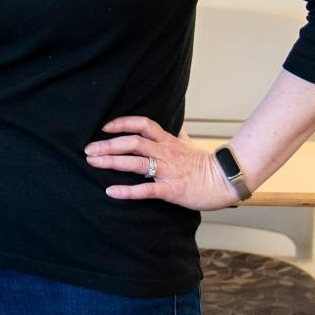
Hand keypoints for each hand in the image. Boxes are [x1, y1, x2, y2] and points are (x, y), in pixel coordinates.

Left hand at [84, 116, 240, 210]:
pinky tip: (111, 191)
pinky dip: (127, 191)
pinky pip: (146, 190)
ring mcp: (168, 171)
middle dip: (108, 145)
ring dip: (112, 162)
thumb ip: (178, 134)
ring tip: (92, 163)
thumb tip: (176, 123)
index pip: (142, 124)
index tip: (104, 127)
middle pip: (133, 143)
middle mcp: (165, 153)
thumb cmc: (205, 164)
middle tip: (88, 149)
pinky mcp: (171, 190)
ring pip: (136, 163)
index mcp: (168, 141)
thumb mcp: (189, 144)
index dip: (122, 123)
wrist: (225, 181)